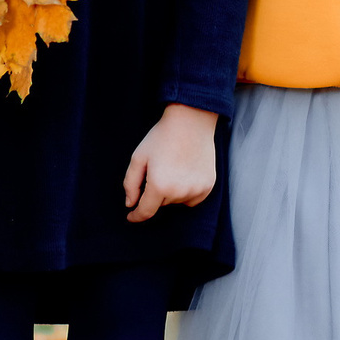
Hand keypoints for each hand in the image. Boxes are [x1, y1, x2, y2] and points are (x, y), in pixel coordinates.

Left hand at [123, 103, 219, 222]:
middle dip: (155, 192)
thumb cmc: (161, 138)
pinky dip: (186, 192)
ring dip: (171, 192)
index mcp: (159, 186)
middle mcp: (179, 192)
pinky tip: (184, 173)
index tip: (131, 217)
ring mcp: (196, 190)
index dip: (136, 216)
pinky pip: (192, 199)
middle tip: (158, 169)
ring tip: (172, 168)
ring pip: (176, 202)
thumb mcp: (138, 158)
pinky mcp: (208, 186)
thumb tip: (130, 204)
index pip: (145, 212)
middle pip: (161, 204)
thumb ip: (130, 184)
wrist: (191, 122)